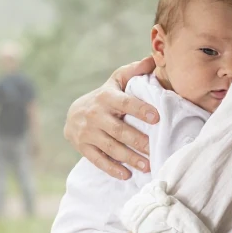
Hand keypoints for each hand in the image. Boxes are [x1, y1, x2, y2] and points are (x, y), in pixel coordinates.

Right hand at [63, 57, 158, 179]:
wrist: (74, 113)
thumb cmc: (105, 96)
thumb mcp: (116, 80)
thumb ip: (134, 71)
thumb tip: (153, 58)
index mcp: (106, 97)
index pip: (125, 103)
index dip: (140, 109)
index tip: (157, 117)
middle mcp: (95, 115)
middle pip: (119, 130)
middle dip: (138, 141)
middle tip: (156, 149)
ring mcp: (88, 133)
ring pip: (110, 147)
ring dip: (129, 158)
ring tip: (148, 165)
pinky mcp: (83, 147)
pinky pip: (98, 160)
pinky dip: (112, 169)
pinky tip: (127, 175)